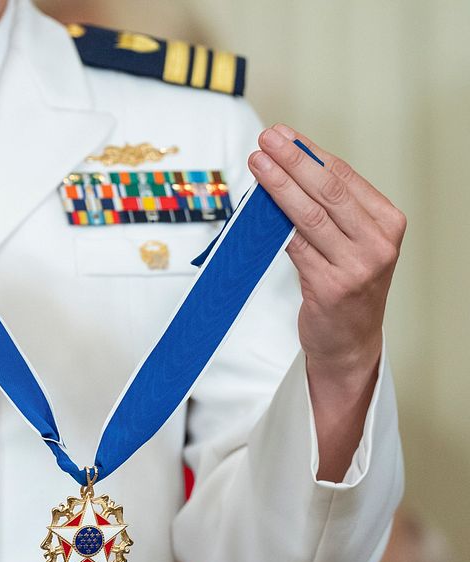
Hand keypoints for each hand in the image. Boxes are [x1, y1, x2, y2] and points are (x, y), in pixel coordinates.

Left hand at [248, 124, 405, 479]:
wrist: (349, 343)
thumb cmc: (346, 286)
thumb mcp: (349, 243)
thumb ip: (327, 210)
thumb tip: (284, 171)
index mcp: (387, 222)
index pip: (344, 177)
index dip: (309, 152)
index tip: (283, 135)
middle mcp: (378, 242)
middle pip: (328, 191)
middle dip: (293, 160)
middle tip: (266, 140)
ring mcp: (357, 266)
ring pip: (310, 215)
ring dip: (278, 186)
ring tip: (257, 163)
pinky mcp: (331, 287)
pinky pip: (296, 247)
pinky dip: (275, 225)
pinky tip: (257, 207)